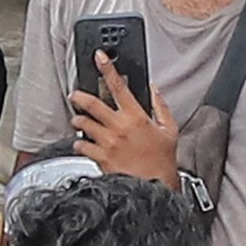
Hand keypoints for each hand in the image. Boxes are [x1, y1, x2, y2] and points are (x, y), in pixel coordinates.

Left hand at [66, 70, 180, 185]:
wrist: (154, 189)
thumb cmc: (162, 163)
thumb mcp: (170, 131)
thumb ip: (161, 107)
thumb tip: (155, 90)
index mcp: (136, 117)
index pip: (118, 86)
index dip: (108, 68)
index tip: (99, 57)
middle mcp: (119, 128)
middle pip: (92, 103)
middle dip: (79, 96)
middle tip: (75, 95)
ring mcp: (107, 143)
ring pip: (83, 123)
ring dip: (78, 120)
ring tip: (78, 120)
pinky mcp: (100, 158)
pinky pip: (81, 145)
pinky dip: (79, 142)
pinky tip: (83, 143)